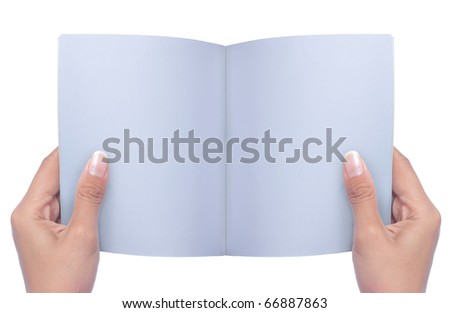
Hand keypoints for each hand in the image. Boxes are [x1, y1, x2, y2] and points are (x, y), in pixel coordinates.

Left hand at [11, 148, 108, 291]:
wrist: (61, 310)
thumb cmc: (62, 282)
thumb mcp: (82, 235)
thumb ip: (90, 196)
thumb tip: (97, 163)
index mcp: (28, 212)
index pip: (48, 169)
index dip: (69, 150)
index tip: (90, 138)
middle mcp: (30, 215)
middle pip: (56, 179)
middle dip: (80, 167)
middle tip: (106, 157)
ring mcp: (41, 224)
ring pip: (65, 193)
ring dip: (84, 186)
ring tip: (107, 177)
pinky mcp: (53, 232)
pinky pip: (69, 207)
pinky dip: (85, 201)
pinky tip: (101, 200)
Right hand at [343, 148, 440, 291]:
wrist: (390, 311)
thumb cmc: (388, 282)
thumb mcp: (368, 235)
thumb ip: (361, 196)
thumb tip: (354, 163)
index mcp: (423, 212)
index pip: (402, 168)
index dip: (381, 150)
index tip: (360, 138)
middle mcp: (420, 215)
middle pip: (395, 178)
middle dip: (370, 167)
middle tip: (345, 156)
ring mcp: (410, 224)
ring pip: (386, 192)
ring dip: (366, 185)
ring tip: (343, 176)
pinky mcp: (398, 232)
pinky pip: (381, 207)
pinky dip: (366, 201)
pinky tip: (349, 200)